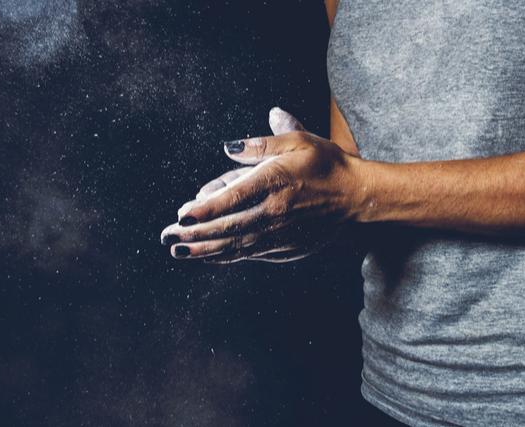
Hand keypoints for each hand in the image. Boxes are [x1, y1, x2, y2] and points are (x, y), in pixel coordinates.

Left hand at [160, 107, 363, 262]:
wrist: (358, 198)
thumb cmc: (327, 165)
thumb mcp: (298, 142)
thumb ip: (262, 143)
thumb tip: (228, 146)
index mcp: (275, 183)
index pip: (233, 199)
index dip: (205, 209)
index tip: (182, 214)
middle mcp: (274, 213)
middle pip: (228, 227)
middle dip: (194, 234)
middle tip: (167, 237)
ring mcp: (280, 235)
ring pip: (236, 246)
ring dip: (205, 250)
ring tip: (179, 251)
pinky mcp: (287, 249)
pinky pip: (251, 254)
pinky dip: (229, 256)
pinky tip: (211, 256)